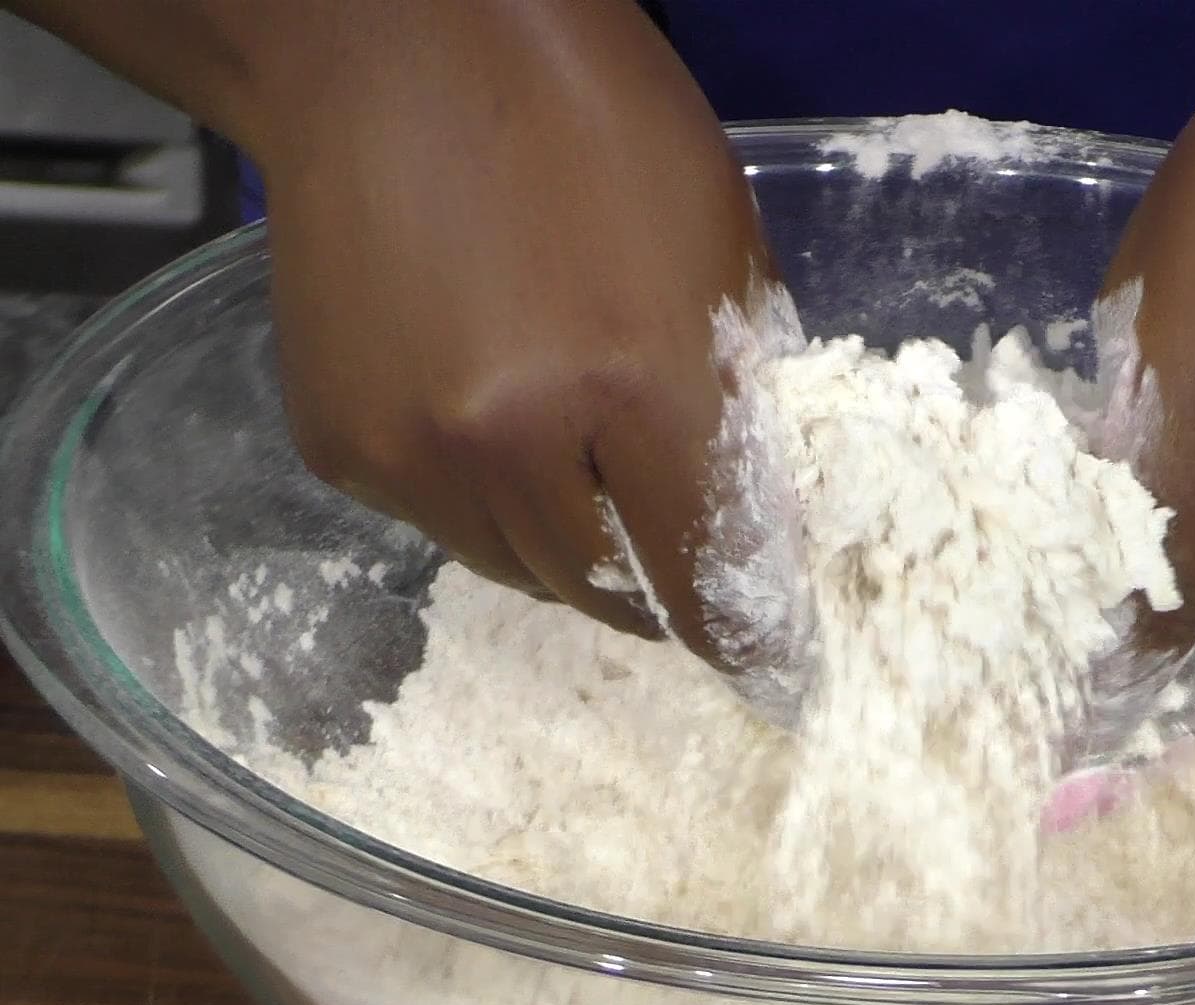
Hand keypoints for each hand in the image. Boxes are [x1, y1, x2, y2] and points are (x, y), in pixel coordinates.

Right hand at [254, 5, 799, 690]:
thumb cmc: (589, 123)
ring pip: (516, 568)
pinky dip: (476, 494)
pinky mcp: (339, 445)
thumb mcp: (722, 246)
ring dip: (564, 545)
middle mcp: (512, 442)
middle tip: (667, 550)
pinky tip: (487, 406)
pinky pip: (435, 520)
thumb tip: (755, 511)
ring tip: (575, 459)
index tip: (770, 668)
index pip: (709, 573)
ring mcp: (410, 451)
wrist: (397, 48)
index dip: (747, 634)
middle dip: (653, 584)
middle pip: (608, 593)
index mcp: (639, 386)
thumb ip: (740, 398)